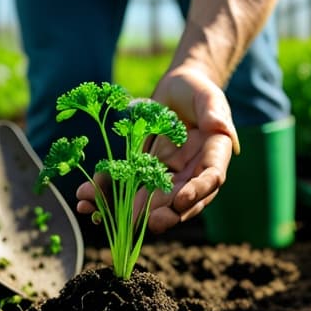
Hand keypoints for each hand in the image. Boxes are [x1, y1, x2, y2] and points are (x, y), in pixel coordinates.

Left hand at [76, 64, 239, 233]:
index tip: (181, 201)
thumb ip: (213, 112)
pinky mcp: (146, 171)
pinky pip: (128, 184)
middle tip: (149, 223)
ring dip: (132, 210)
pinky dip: (108, 191)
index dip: (198, 191)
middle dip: (166, 212)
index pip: (212, 178)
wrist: (176, 88)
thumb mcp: (207, 95)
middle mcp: (193, 171)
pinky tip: (88, 196)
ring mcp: (169, 174)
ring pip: (153, 199)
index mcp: (214, 155)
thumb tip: (223, 128)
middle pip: (183, 199)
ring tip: (107, 215)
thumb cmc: (195, 88)